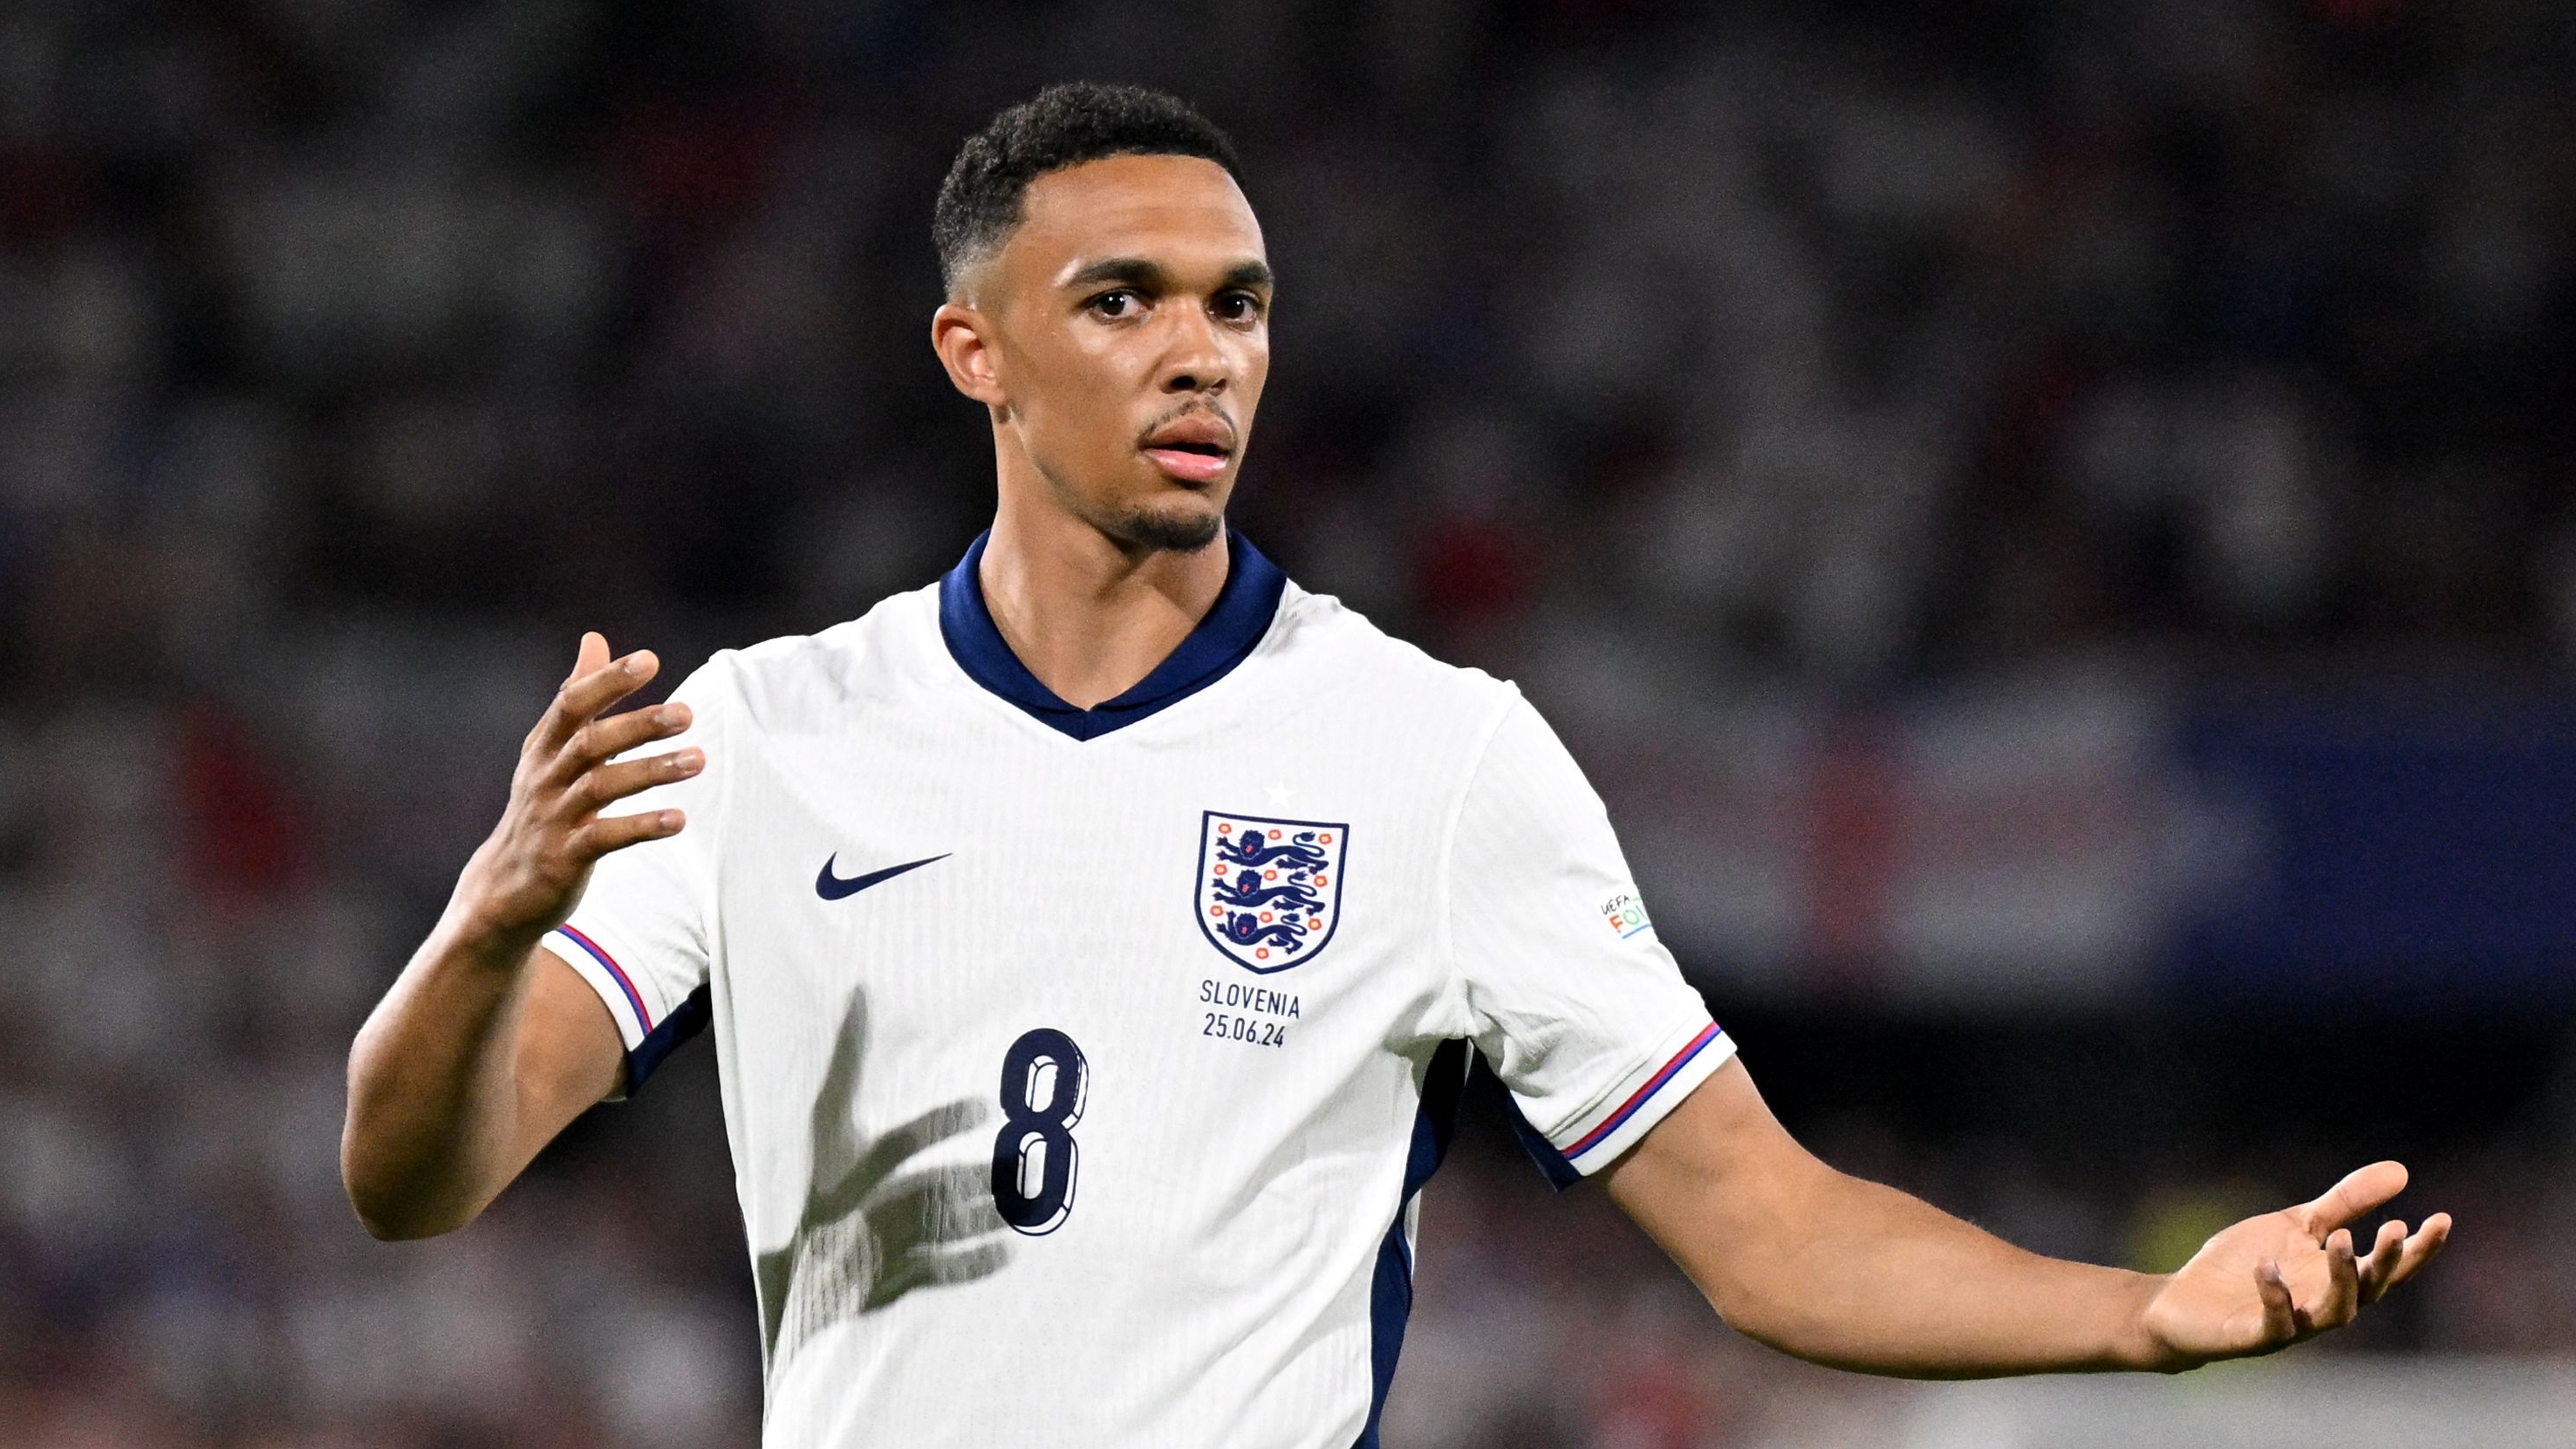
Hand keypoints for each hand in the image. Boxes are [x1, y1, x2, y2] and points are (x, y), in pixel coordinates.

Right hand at [449, 632, 699, 951]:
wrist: (502, 891)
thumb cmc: (542, 809)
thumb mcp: (552, 750)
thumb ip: (578, 696)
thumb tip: (595, 638)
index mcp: (544, 748)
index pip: (571, 704)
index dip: (607, 681)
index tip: (649, 660)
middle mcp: (545, 778)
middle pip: (590, 743)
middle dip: (638, 725)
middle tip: (687, 712)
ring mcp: (552, 819)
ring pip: (601, 787)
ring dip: (651, 772)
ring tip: (698, 759)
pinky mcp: (563, 858)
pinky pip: (605, 838)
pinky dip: (641, 826)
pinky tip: (679, 819)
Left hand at [2137, 1161, 2450, 1369]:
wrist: (2182, 1300)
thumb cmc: (2246, 1263)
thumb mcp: (2298, 1224)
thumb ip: (2345, 1203)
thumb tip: (2402, 1171)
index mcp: (2336, 1279)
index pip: (2388, 1268)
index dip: (2419, 1249)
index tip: (2442, 1218)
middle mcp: (2323, 1305)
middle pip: (2370, 1291)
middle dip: (2385, 1262)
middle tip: (2395, 1228)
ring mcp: (2293, 1325)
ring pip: (2336, 1312)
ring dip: (2343, 1278)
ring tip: (2343, 1239)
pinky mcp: (2254, 1336)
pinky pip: (2276, 1323)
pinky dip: (2277, 1296)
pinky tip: (2271, 1267)